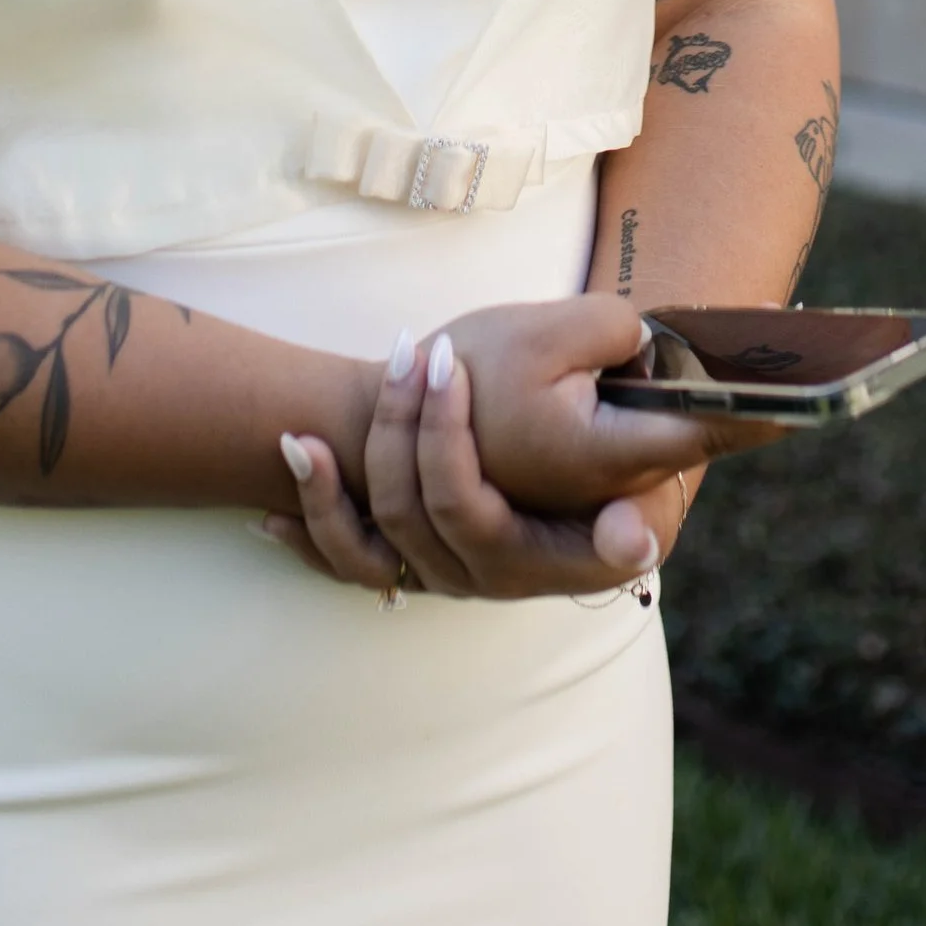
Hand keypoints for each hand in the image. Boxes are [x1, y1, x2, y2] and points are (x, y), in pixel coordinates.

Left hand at [266, 323, 697, 600]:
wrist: (616, 486)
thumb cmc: (632, 469)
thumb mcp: (656, 481)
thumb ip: (647, 500)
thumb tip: (631, 541)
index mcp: (537, 559)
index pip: (468, 509)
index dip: (443, 442)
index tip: (445, 364)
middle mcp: (483, 577)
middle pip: (413, 511)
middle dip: (401, 426)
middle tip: (414, 349)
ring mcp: (445, 575)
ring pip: (367, 549)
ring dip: (328, 494)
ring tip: (304, 435)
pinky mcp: (417, 564)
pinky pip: (349, 567)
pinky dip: (309, 537)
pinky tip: (269, 514)